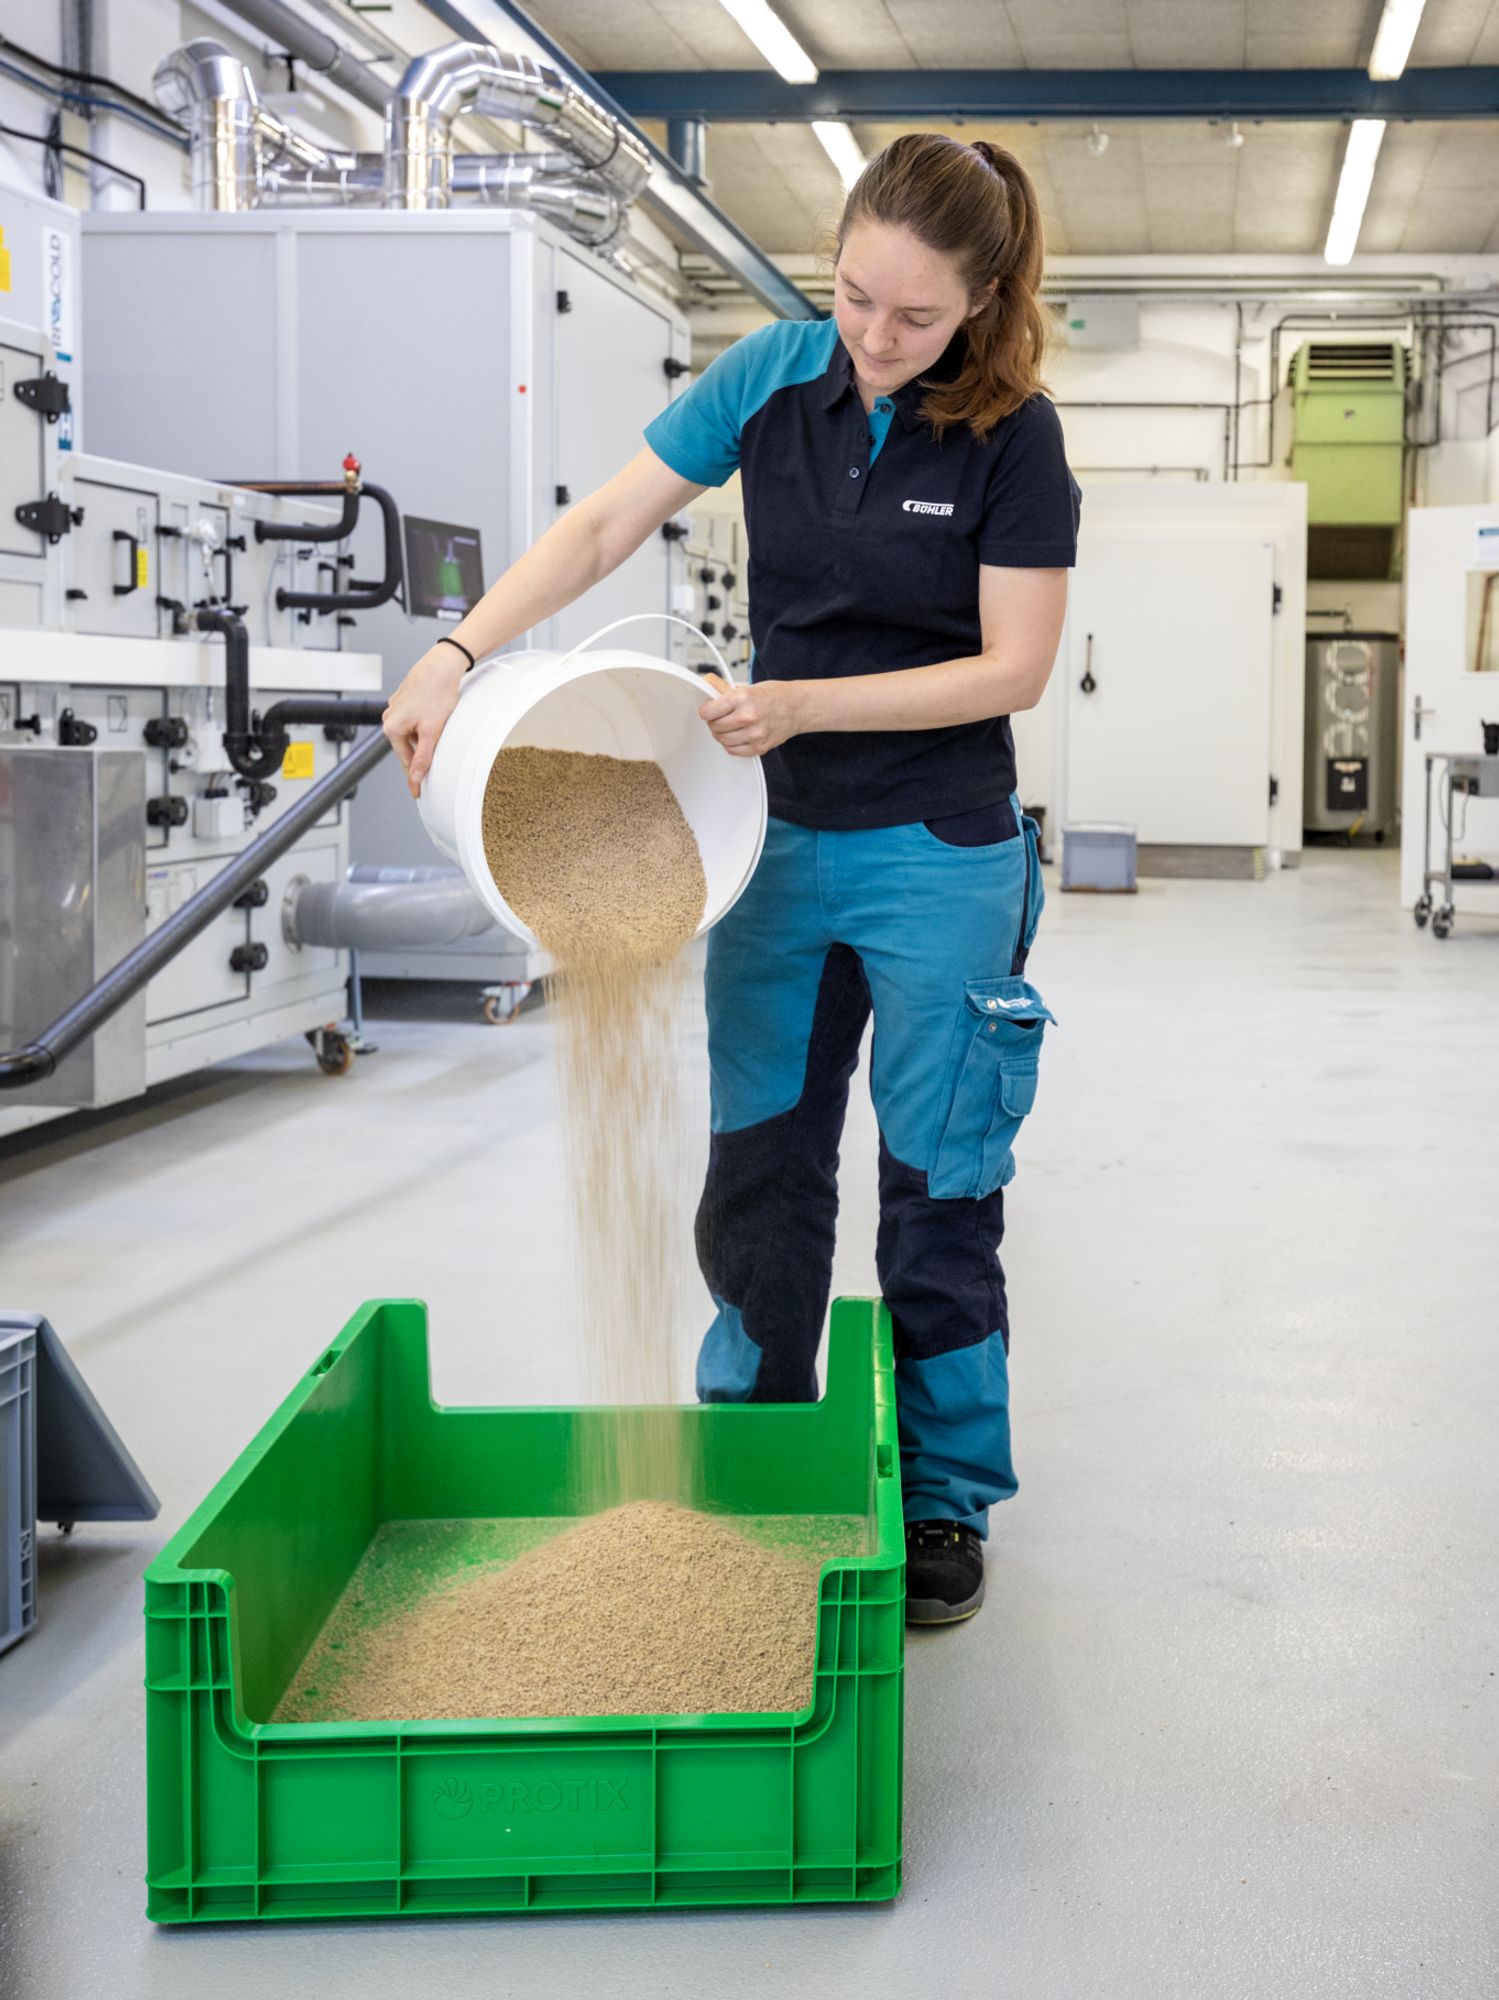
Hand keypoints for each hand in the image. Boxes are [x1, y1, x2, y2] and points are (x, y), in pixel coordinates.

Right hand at [382, 644, 469, 796]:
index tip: (417, 793)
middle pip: (406, 747)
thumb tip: (415, 776)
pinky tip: (435, 725)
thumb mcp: (432, 731)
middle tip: (429, 775)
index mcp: (392, 727)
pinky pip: (413, 721)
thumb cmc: (437, 694)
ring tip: (438, 743)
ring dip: (423, 741)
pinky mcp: (406, 699)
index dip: (413, 778)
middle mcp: (389, 717)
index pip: (404, 760)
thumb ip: (423, 756)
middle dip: (419, 758)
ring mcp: (396, 707)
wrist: (441, 665)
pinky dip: (423, 727)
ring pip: (411, 734)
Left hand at [698, 676, 801, 757]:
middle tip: (721, 718)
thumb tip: (706, 685)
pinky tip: (738, 735)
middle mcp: (748, 716)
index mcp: (742, 698)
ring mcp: (754, 734)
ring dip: (722, 734)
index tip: (708, 711)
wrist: (798, 707)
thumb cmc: (775, 696)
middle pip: (714, 727)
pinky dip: (732, 744)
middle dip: (714, 723)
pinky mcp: (759, 747)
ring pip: (722, 740)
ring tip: (731, 726)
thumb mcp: (748, 687)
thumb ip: (725, 691)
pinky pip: (734, 750)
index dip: (706, 711)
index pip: (708, 712)